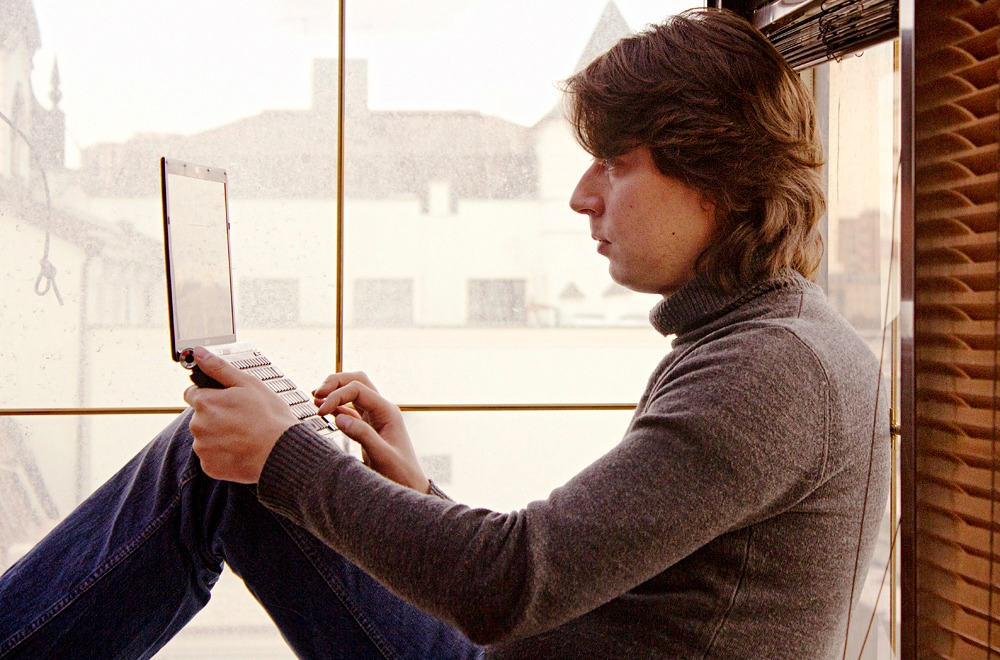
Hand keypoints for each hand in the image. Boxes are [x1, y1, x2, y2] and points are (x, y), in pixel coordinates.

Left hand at [183, 347, 298, 483]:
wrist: (281, 452)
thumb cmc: (269, 417)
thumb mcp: (248, 384)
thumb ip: (219, 368)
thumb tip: (199, 353)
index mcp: (204, 402)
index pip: (193, 393)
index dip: (211, 395)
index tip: (227, 401)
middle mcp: (197, 425)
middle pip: (200, 416)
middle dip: (216, 416)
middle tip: (242, 418)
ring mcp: (202, 447)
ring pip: (206, 437)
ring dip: (219, 435)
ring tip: (244, 435)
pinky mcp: (209, 466)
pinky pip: (211, 457)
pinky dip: (223, 454)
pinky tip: (241, 449)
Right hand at [313, 372, 429, 492]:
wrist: (409, 486)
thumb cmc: (400, 473)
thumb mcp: (382, 456)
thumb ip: (363, 436)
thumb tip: (338, 418)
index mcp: (387, 411)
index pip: (357, 389)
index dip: (336, 395)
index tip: (320, 412)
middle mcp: (381, 410)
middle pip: (357, 381)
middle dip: (336, 382)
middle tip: (316, 394)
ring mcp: (375, 417)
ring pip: (353, 392)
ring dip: (335, 391)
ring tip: (315, 398)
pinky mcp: (368, 428)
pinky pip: (350, 409)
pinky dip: (336, 406)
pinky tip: (323, 410)